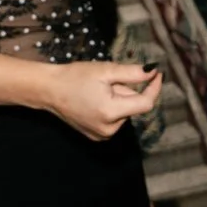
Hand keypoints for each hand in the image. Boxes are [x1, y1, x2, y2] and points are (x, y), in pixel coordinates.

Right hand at [42, 58, 164, 142]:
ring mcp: (102, 135)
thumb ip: (132, 73)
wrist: (49, 90)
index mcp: (111, 112)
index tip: (157, 73)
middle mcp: (109, 129)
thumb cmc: (75, 77)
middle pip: (132, 106)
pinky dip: (111, 108)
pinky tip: (94, 100)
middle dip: (126, 91)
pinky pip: (114, 120)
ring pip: (123, 113)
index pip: (145, 103)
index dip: (154, 87)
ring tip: (97, 90)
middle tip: (108, 79)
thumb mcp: (105, 70)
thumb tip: (153, 71)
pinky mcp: (97, 136)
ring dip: (118, 100)